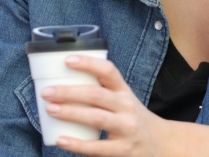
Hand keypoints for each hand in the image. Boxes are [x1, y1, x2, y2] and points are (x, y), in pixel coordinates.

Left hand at [42, 55, 169, 156]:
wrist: (161, 143)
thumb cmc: (131, 118)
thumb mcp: (122, 99)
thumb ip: (100, 92)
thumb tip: (59, 86)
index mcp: (123, 90)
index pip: (108, 71)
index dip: (88, 63)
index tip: (67, 60)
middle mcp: (126, 107)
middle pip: (96, 94)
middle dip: (68, 92)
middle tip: (46, 92)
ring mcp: (126, 128)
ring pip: (97, 118)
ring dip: (70, 113)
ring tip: (50, 110)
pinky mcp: (124, 150)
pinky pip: (98, 147)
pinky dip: (77, 144)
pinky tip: (60, 140)